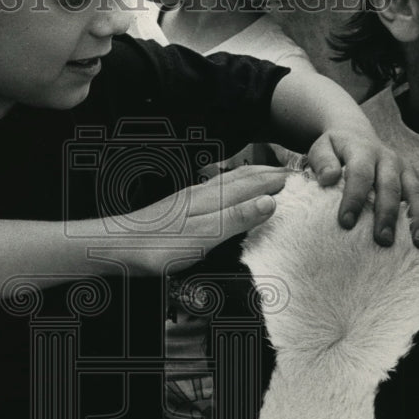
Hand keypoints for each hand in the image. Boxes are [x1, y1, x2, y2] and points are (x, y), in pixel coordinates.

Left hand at [80, 165, 288, 274]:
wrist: (115, 246)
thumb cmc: (157, 246)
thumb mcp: (202, 237)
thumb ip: (236, 219)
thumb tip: (270, 201)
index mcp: (212, 198)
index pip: (254, 183)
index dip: (278, 179)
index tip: (303, 176)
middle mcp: (202, 192)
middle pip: (242, 177)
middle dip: (268, 173)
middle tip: (292, 171)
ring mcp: (190, 199)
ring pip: (228, 182)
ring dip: (251, 177)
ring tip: (267, 176)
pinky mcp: (180, 208)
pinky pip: (215, 191)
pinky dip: (232, 187)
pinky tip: (227, 193)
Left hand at [306, 127, 418, 246]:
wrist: (356, 134)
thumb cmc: (335, 150)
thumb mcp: (321, 148)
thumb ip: (322, 161)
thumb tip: (328, 178)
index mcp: (363, 150)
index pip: (359, 174)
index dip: (354, 198)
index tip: (346, 223)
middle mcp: (388, 158)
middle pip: (390, 186)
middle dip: (388, 214)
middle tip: (382, 240)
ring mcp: (406, 168)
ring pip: (416, 192)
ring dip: (418, 218)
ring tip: (417, 243)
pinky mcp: (416, 178)